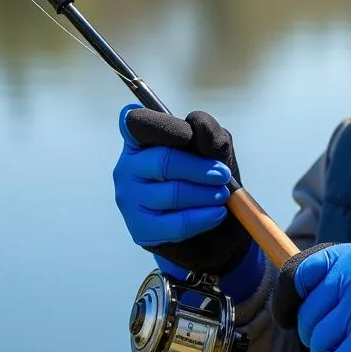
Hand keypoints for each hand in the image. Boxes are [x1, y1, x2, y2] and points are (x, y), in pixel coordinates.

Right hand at [113, 105, 261, 293]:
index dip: (164, 128)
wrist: (211, 225)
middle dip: (199, 168)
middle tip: (222, 175)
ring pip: (172, 194)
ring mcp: (130, 199)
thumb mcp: (214, 148)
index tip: (189, 136)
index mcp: (140, 139)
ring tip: (223, 194)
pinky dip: (202, 218)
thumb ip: (208, 132)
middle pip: (164, 161)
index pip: (138, 123)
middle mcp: (127, 167)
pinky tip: (218, 213)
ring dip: (205, 194)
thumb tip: (196, 124)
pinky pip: (175, 224)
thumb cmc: (206, 176)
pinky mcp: (140, 228)